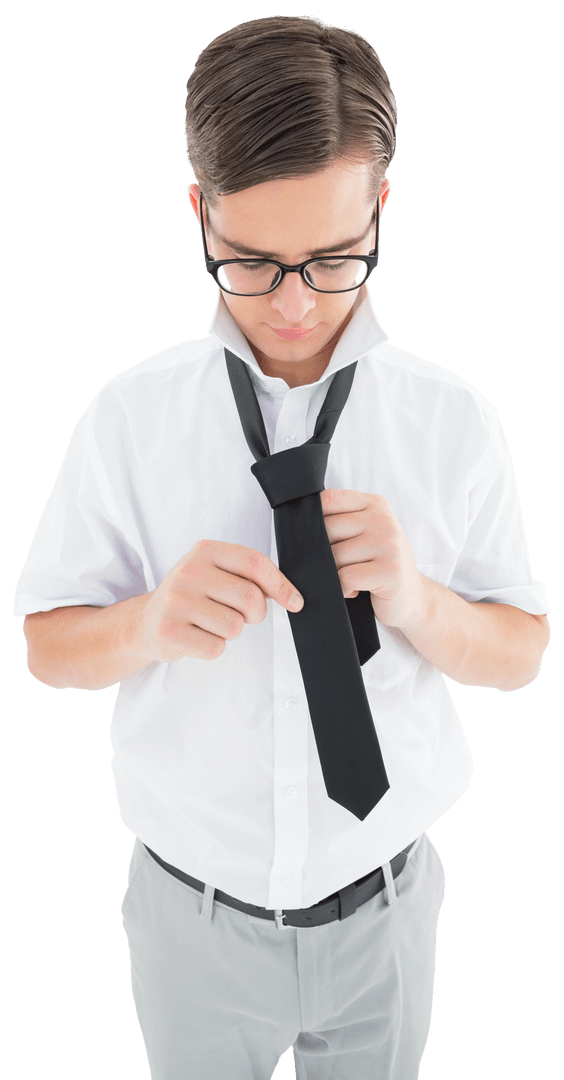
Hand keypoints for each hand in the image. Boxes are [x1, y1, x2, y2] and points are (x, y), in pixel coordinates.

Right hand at [137, 540, 303, 663]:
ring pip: (234, 626)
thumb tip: (292, 597)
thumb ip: (250, 577)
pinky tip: (197, 636)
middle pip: (250, 597)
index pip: (255, 562)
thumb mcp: (216, 573)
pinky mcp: (169, 632)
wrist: (146, 621)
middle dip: (255, 613)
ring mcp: (176, 602)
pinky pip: (216, 647)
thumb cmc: (191, 597)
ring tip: (210, 623)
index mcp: (205, 551)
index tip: (295, 602)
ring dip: (230, 632)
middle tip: (240, 615)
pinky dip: (213, 647)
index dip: (281, 585)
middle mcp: (188, 572)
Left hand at [320, 488, 426, 630]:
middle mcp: (384, 520)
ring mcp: (389, 545)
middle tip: (339, 566)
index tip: (318, 539)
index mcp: (375, 505)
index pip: (329, 499)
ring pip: (334, 556)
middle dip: (324, 554)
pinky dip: (344, 590)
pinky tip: (356, 590)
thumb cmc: (381, 567)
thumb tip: (298, 524)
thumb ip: (342, 521)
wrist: (413, 599)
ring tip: (351, 578)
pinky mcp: (390, 571)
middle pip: (327, 529)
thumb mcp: (366, 535)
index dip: (313, 520)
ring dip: (334, 575)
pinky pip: (345, 578)